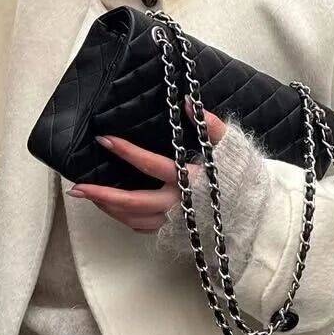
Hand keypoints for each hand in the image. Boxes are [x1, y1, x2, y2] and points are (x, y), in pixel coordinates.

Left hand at [68, 102, 227, 232]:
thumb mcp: (231, 146)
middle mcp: (179, 205)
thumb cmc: (242, 178)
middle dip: (102, 194)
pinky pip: (142, 227)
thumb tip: (188, 102)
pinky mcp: (174, 231)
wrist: (256, 214)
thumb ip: (210, 124)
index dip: (127, 152)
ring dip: (107, 207)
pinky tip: (111, 208)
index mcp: (190, 181)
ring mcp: (175, 222)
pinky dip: (123, 217)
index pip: (151, 165)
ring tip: (87, 194)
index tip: (105, 139)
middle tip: (77, 188)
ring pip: (133, 219)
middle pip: (133, 203)